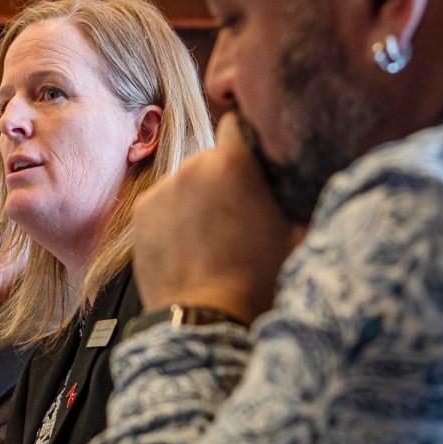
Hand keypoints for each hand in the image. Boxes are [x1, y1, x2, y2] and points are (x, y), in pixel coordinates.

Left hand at [133, 112, 303, 321]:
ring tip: (213, 238)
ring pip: (186, 183)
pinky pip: (162, 203)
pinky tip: (190, 246)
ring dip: (198, 199)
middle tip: (240, 214)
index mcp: (234, 162)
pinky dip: (173, 218)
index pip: (238, 123)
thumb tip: (303, 173)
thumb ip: (296, 192)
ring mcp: (162, 189)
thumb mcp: (297, 233)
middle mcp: (192, 166)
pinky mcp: (140, 212)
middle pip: (212, 158)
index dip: (249, 140)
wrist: (205, 320)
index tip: (255, 160)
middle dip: (224, 178)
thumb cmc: (258, 281)